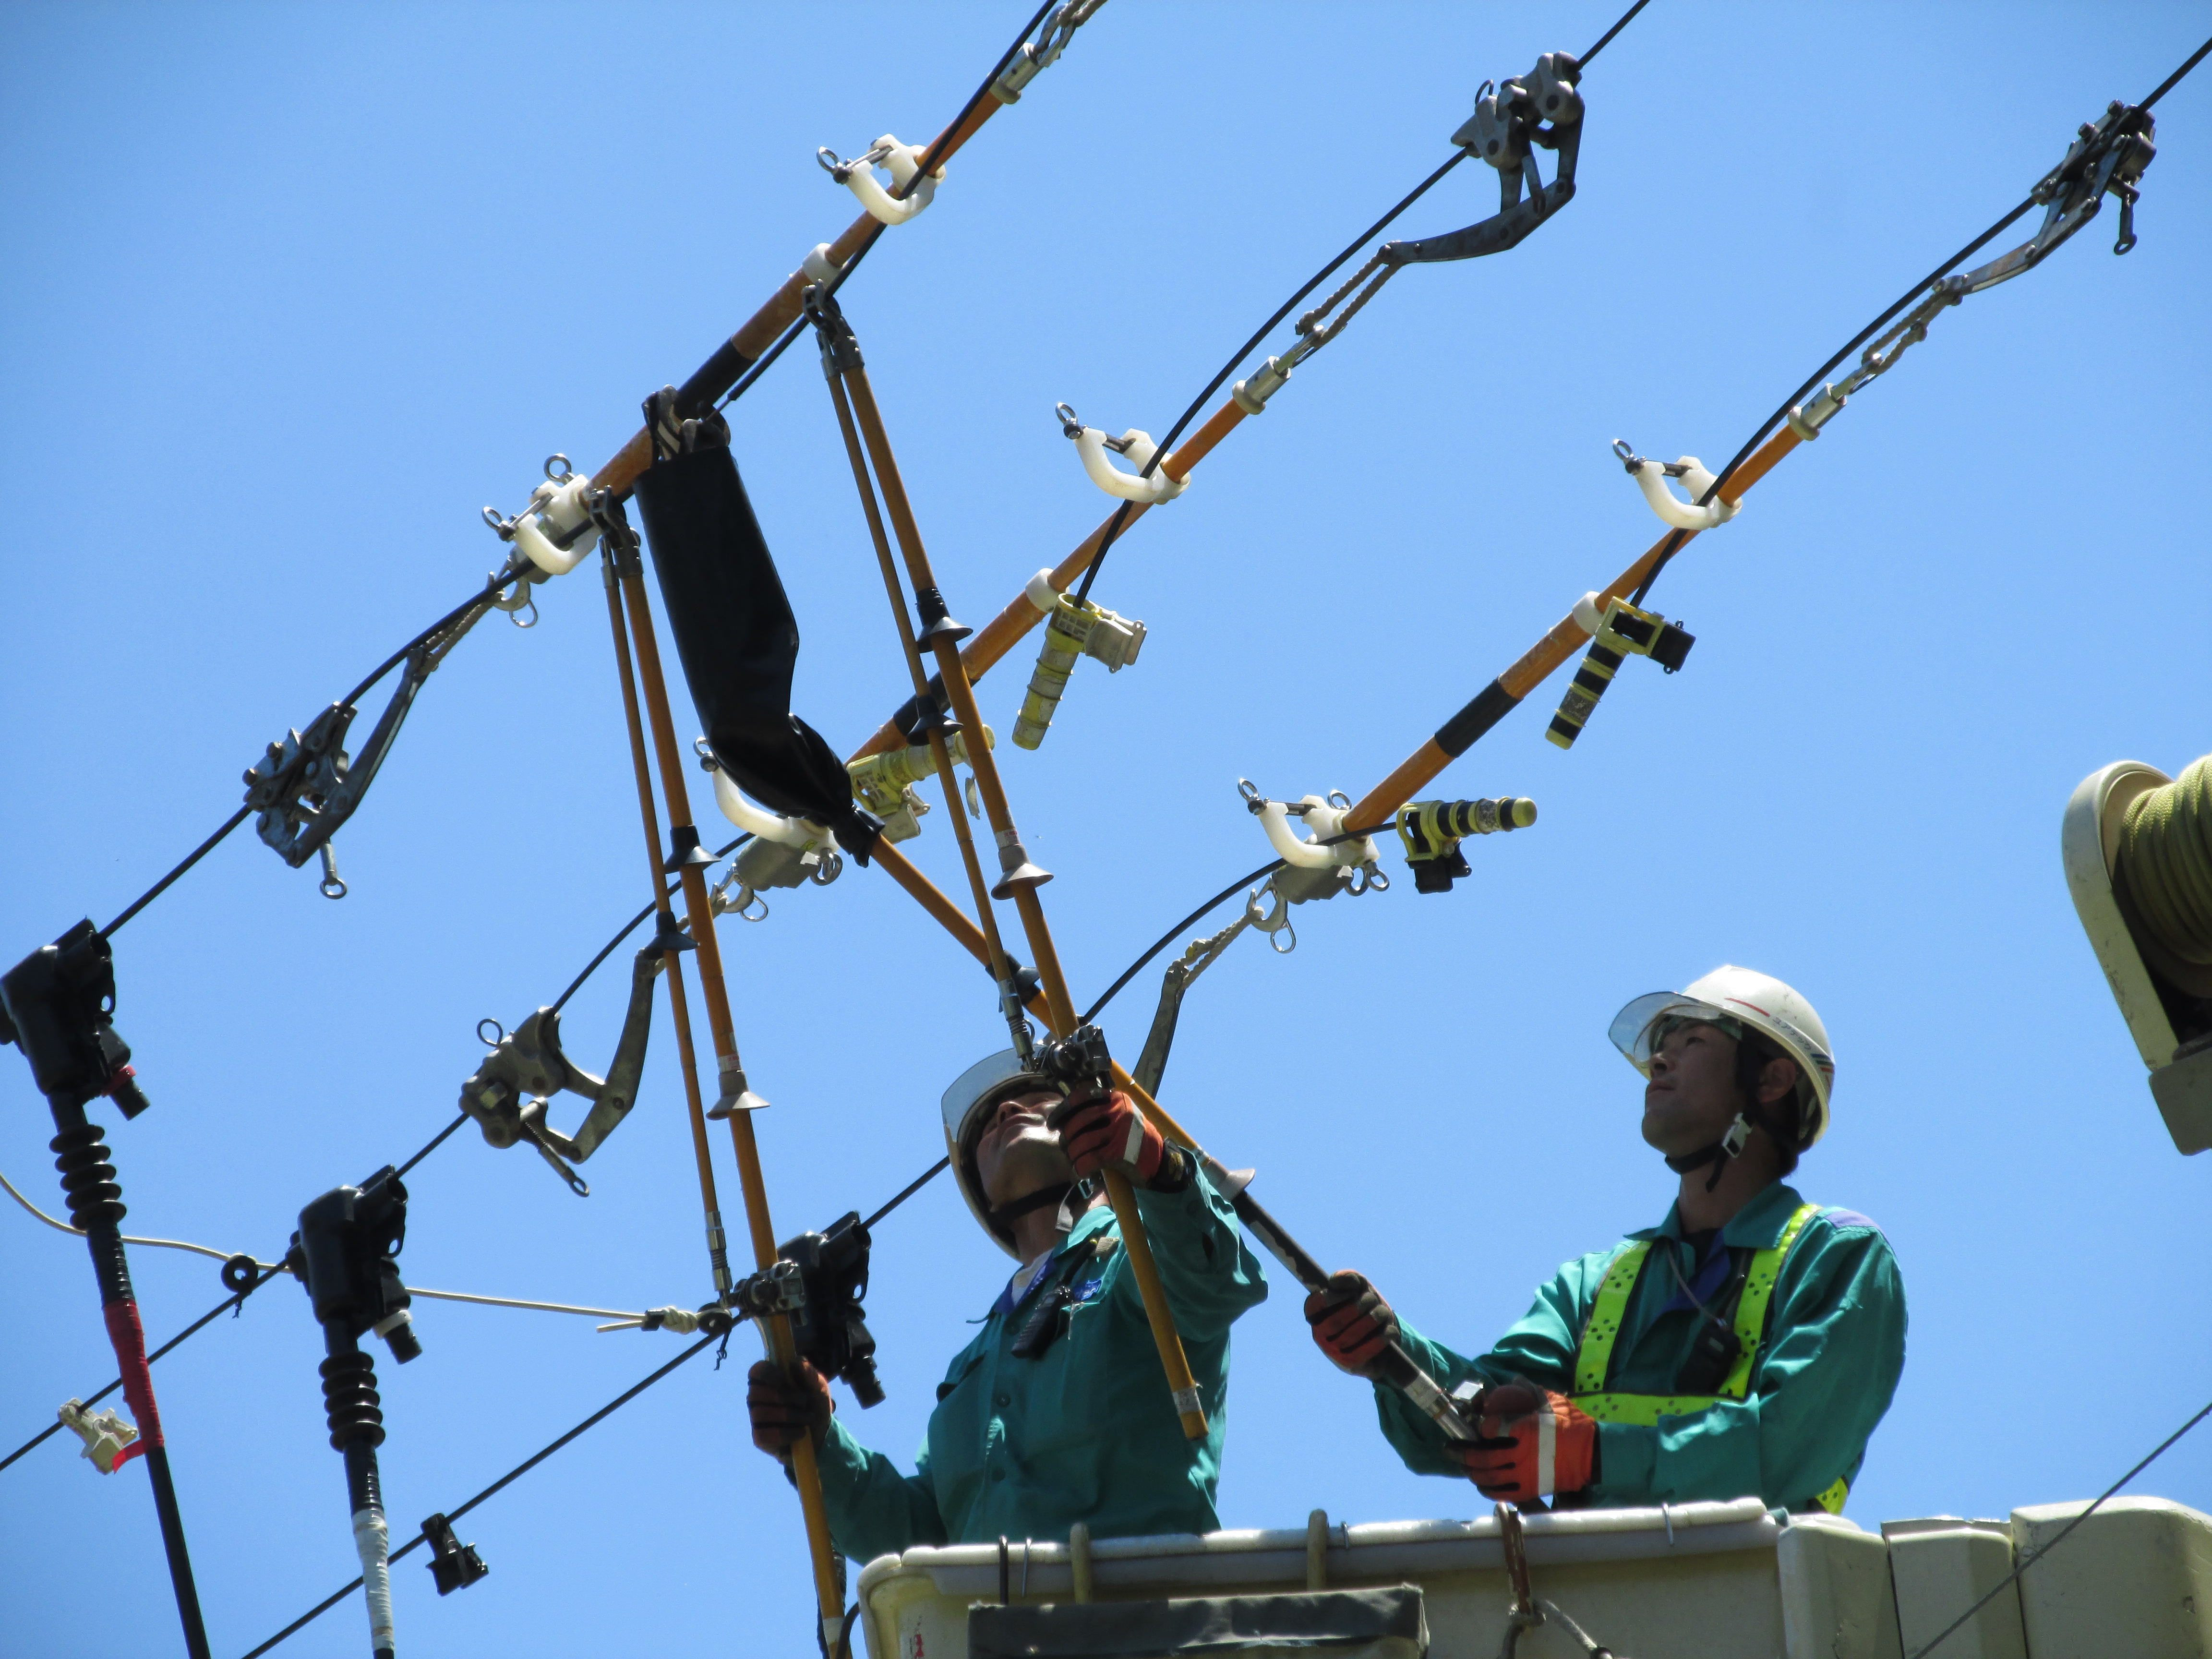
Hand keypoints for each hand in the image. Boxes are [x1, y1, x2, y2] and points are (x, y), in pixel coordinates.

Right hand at [747, 1359, 831, 1462]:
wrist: (823, 1433)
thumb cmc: (815, 1403)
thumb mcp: (818, 1386)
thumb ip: (808, 1372)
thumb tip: (794, 1361)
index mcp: (769, 1380)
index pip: (756, 1371)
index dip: (766, 1373)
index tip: (783, 1378)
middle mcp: (757, 1398)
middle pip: (756, 1392)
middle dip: (785, 1397)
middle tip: (805, 1401)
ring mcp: (756, 1419)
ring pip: (761, 1413)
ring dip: (791, 1415)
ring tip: (808, 1418)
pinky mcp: (759, 1439)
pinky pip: (763, 1435)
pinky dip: (786, 1433)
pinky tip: (800, 1432)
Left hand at [1053, 1087, 1165, 1183]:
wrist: (1161, 1161)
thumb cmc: (1135, 1139)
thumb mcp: (1121, 1116)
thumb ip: (1100, 1111)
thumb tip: (1065, 1118)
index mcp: (1116, 1098)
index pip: (1081, 1098)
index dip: (1062, 1111)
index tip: (1053, 1124)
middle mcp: (1118, 1111)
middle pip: (1077, 1122)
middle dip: (1067, 1138)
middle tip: (1066, 1148)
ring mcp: (1120, 1131)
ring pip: (1081, 1143)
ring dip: (1073, 1155)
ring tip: (1075, 1161)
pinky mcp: (1120, 1153)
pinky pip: (1089, 1160)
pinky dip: (1080, 1168)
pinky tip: (1080, 1173)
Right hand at [1303, 1269, 1398, 1376]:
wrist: (1381, 1337)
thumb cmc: (1365, 1306)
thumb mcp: (1358, 1287)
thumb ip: (1347, 1277)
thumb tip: (1334, 1281)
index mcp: (1315, 1314)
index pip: (1315, 1304)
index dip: (1332, 1296)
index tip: (1352, 1290)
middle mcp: (1319, 1335)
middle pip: (1336, 1321)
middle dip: (1359, 1306)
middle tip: (1373, 1298)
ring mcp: (1333, 1353)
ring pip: (1352, 1336)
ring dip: (1373, 1319)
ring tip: (1383, 1312)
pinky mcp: (1350, 1365)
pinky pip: (1364, 1351)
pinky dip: (1381, 1338)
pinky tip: (1390, 1330)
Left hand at [1458, 1384, 1594, 1498]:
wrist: (1591, 1454)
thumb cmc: (1572, 1424)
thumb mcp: (1552, 1401)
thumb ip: (1530, 1391)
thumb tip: (1514, 1379)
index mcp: (1525, 1430)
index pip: (1492, 1428)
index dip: (1480, 1427)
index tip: (1477, 1425)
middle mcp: (1522, 1454)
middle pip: (1483, 1456)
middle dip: (1462, 1452)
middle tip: (1450, 1448)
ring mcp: (1526, 1474)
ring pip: (1489, 1477)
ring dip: (1472, 1472)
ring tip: (1463, 1466)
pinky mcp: (1531, 1489)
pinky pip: (1503, 1493)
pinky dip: (1488, 1490)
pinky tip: (1481, 1484)